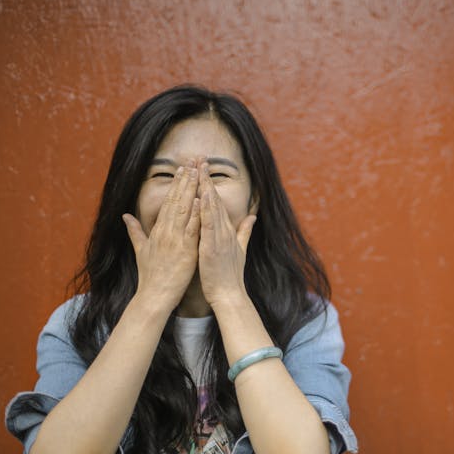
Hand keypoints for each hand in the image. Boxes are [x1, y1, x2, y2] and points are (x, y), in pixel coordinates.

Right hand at [122, 163, 200, 310]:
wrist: (154, 296)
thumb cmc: (150, 275)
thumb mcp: (140, 250)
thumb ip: (135, 231)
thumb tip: (125, 216)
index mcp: (157, 231)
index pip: (168, 202)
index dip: (176, 185)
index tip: (183, 170)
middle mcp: (166, 232)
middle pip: (177, 201)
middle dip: (185, 181)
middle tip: (193, 163)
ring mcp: (175, 241)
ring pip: (184, 211)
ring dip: (191, 191)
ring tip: (198, 174)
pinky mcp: (185, 251)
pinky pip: (192, 230)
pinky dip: (196, 215)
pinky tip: (201, 200)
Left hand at [197, 162, 256, 304]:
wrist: (230, 294)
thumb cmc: (230, 275)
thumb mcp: (240, 249)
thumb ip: (246, 231)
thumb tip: (253, 216)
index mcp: (227, 231)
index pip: (217, 203)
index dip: (210, 185)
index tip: (204, 169)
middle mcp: (224, 230)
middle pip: (214, 200)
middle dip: (206, 179)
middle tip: (200, 159)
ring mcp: (219, 237)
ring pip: (211, 208)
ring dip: (205, 188)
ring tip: (200, 170)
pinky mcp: (212, 246)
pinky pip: (208, 224)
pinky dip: (205, 209)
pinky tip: (201, 195)